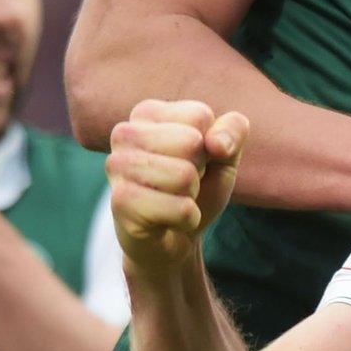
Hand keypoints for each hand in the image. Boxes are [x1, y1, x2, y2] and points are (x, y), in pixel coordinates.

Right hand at [108, 100, 249, 275]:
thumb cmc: (198, 187)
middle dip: (200, 169)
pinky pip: (180, 209)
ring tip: (174, 199)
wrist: (175, 238)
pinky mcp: (120, 202)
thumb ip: (233, 131)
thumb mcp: (226, 155)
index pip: (200, 116)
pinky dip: (187, 219)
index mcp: (147, 113)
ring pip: (184, 176)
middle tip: (183, 183)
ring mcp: (117, 167)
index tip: (194, 159)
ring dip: (191, 196)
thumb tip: (217, 144)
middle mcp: (124, 133)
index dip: (210, 144)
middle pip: (190, 142)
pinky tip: (168, 220)